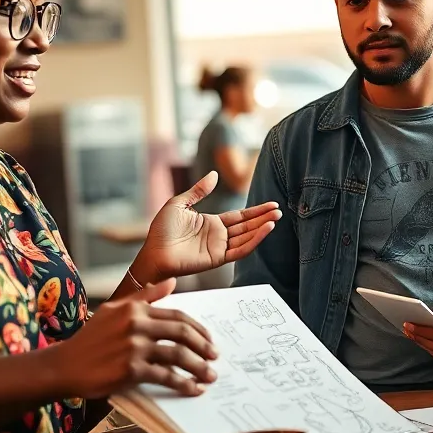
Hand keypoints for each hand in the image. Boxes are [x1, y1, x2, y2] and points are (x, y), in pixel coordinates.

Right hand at [57, 297, 218, 398]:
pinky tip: (192, 389)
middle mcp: (136, 324)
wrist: (65, 365)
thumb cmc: (91, 340)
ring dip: (198, 367)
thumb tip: (171, 282)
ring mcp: (134, 347)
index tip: (209, 340)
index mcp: (135, 309)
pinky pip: (165, 377)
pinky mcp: (131, 370)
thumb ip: (144, 297)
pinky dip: (183, 384)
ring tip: (209, 376)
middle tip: (214, 357)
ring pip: (178, 355)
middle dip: (203, 346)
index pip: (177, 316)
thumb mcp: (115, 310)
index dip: (198, 329)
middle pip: (182, 333)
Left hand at [132, 171, 281, 283]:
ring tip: (276, 218)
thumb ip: (198, 190)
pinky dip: (254, 241)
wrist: (153, 252)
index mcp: (212, 223)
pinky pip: (240, 249)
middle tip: (279, 211)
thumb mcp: (179, 203)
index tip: (272, 205)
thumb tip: (214, 174)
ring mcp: (219, 247)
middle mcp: (219, 236)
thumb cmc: (161, 230)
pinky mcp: (218, 258)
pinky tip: (265, 230)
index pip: (239, 216)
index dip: (256, 211)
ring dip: (262, 228)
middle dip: (263, 218)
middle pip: (247, 226)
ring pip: (247, 236)